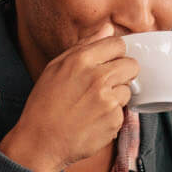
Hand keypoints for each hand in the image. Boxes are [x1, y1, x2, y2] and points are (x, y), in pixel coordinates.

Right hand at [0, 25, 137, 171]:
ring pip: (128, 89)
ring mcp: (108, 100)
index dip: (116, 54)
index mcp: (81, 60)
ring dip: (117, 96)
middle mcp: (97, 77)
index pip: (119, 44)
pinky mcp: (114, 120)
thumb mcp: (56, 68)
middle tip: (106, 84)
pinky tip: (93, 120)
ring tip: (94, 105)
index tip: (110, 62)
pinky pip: (123, 112)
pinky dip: (112, 116)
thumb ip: (84, 46)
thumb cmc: (44, 104)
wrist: (39, 143)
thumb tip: (108, 29)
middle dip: (123, 73)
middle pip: (131, 65)